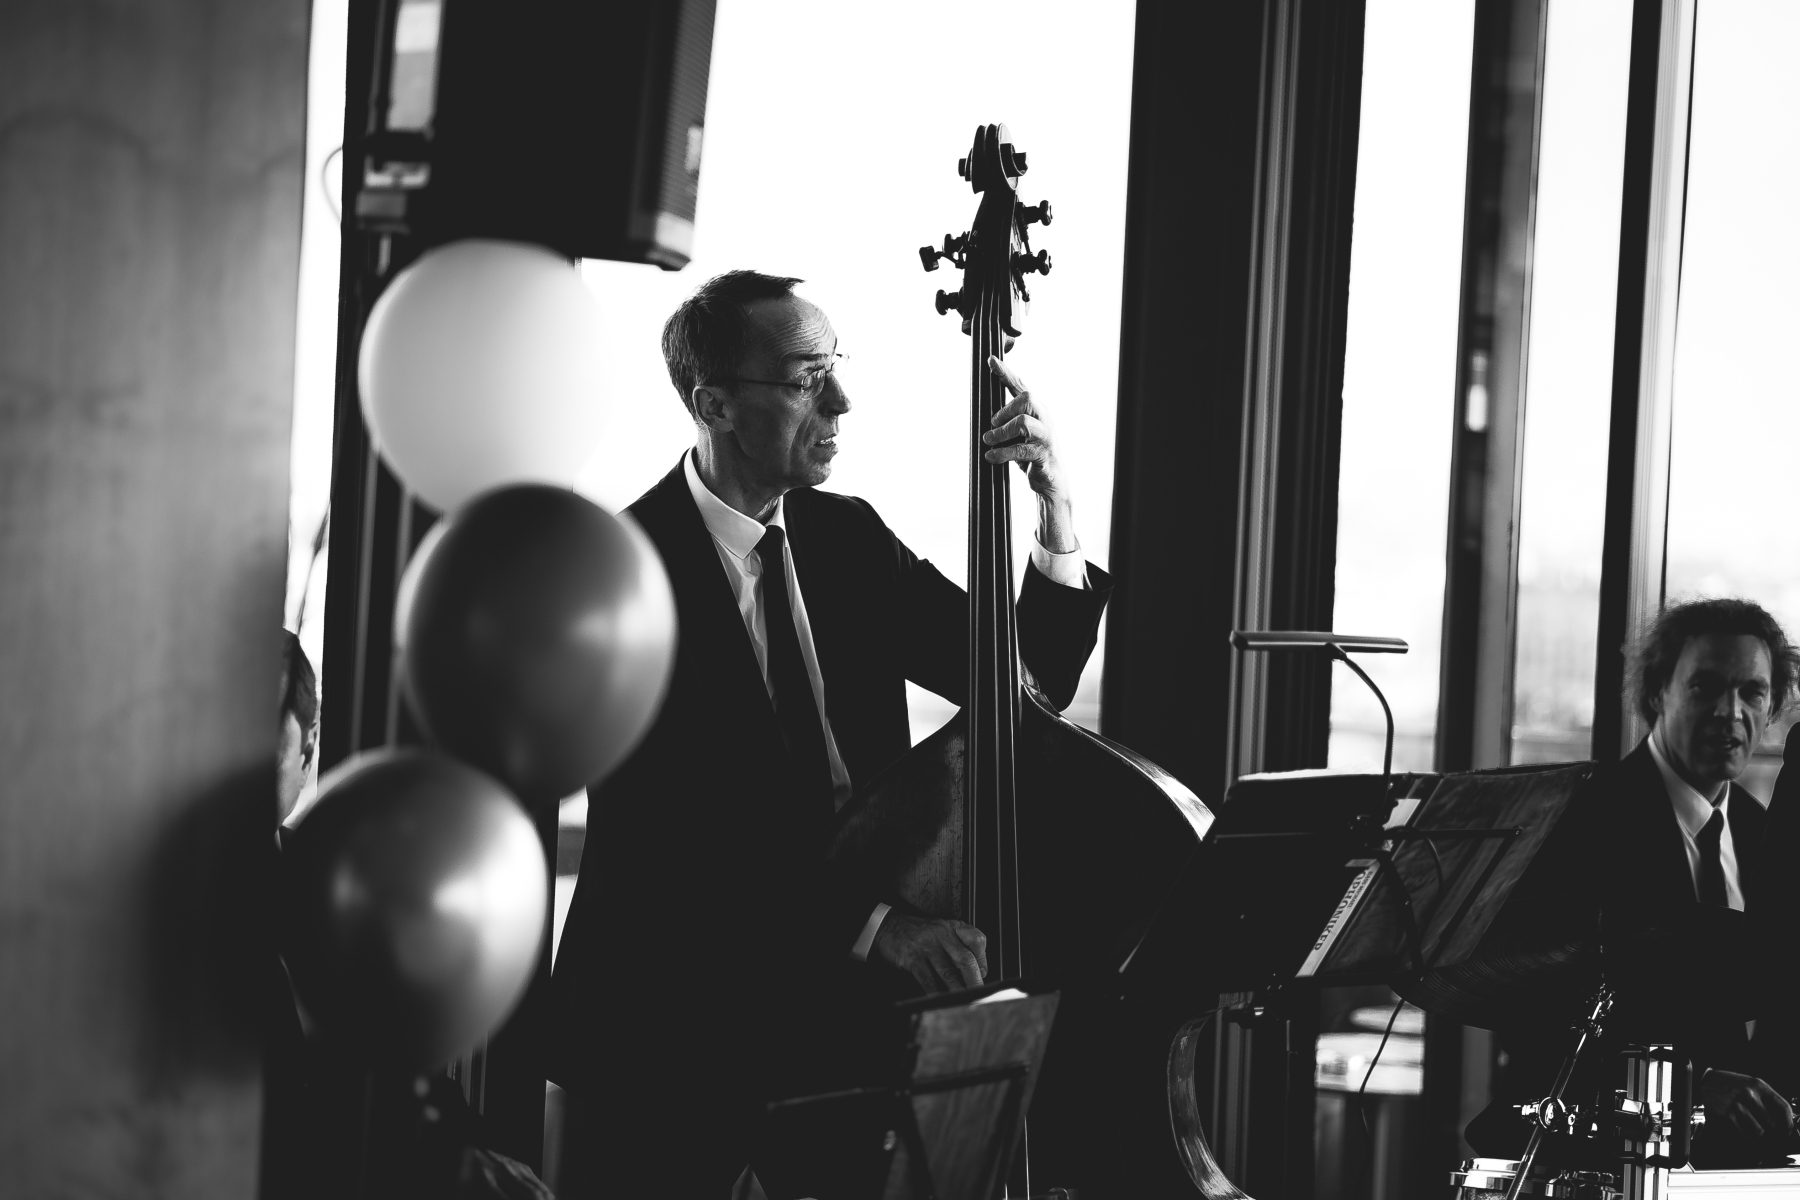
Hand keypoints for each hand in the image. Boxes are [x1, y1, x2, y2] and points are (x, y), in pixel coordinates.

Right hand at [870, 911, 987, 993]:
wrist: (889, 927)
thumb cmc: (920, 933)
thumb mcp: (942, 931)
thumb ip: (960, 946)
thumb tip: (979, 972)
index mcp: (953, 927)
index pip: (976, 940)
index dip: (983, 959)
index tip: (983, 974)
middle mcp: (942, 934)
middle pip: (965, 959)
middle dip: (974, 980)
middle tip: (978, 995)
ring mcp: (926, 946)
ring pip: (948, 972)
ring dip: (958, 991)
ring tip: (964, 1002)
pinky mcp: (912, 958)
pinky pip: (927, 979)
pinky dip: (935, 992)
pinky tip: (941, 1000)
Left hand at [981, 356, 1063, 500]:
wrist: (1052, 480)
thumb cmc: (1032, 454)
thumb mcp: (1017, 435)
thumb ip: (1006, 423)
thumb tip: (986, 419)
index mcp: (1037, 410)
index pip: (1021, 386)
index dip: (1006, 373)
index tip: (991, 360)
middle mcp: (1045, 418)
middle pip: (1027, 398)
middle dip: (1004, 410)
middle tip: (993, 424)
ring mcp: (1046, 436)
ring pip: (1023, 422)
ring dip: (1001, 432)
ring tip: (989, 441)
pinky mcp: (1043, 454)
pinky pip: (1021, 449)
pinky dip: (1002, 453)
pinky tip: (992, 456)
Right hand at [1701, 1069, 1794, 1143]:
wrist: (1706, 1081)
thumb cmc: (1732, 1085)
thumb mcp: (1751, 1085)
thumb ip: (1767, 1100)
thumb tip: (1784, 1122)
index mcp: (1758, 1086)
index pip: (1783, 1109)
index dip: (1788, 1124)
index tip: (1787, 1131)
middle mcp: (1748, 1094)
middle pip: (1772, 1125)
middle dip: (1771, 1131)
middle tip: (1767, 1132)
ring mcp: (1736, 1105)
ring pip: (1758, 1132)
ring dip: (1756, 1134)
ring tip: (1749, 1127)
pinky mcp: (1725, 1115)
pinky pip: (1742, 1134)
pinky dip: (1743, 1135)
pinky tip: (1738, 1126)